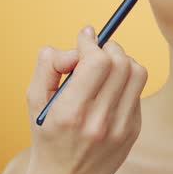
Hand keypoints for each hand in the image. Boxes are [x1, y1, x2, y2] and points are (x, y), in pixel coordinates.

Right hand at [24, 25, 147, 173]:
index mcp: (71, 112)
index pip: (97, 62)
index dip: (92, 43)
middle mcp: (99, 121)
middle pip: (120, 62)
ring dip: (122, 61)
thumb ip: (49, 65)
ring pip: (136, 73)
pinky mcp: (133, 130)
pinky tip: (110, 90)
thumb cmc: (47, 135)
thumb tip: (79, 41)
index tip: (85, 38)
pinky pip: (137, 91)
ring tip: (106, 67)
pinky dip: (125, 82)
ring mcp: (121, 127)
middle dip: (108, 48)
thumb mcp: (35, 100)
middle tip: (95, 52)